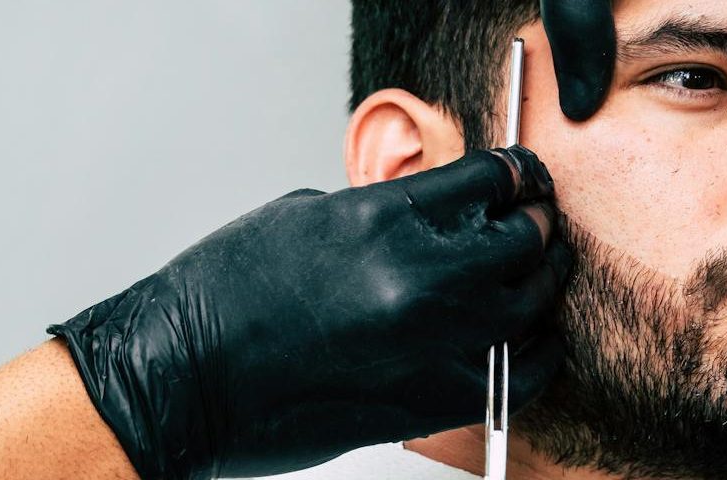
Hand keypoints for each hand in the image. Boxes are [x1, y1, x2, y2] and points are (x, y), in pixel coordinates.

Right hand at [48, 146, 570, 478]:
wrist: (184, 377)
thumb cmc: (226, 297)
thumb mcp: (309, 218)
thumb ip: (385, 213)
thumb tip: (435, 217)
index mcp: (384, 216)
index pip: (491, 179)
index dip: (518, 175)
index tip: (525, 180)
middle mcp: (421, 275)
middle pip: (524, 237)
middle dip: (535, 224)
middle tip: (538, 224)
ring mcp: (435, 341)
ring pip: (532, 302)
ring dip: (541, 282)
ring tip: (541, 273)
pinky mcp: (438, 400)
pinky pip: (524, 372)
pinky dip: (537, 351)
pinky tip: (533, 339)